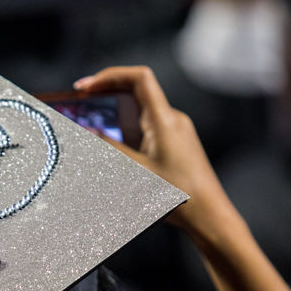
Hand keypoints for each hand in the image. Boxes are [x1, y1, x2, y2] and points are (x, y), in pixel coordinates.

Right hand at [73, 66, 237, 243]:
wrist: (209, 214)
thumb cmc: (180, 195)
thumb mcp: (137, 172)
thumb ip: (110, 149)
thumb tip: (88, 132)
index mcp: (164, 120)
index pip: (139, 78)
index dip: (110, 75)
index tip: (86, 87)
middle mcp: (172, 119)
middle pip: (137, 90)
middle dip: (107, 92)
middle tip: (81, 102)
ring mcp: (176, 131)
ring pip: (140, 110)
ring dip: (115, 113)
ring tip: (91, 125)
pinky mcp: (175, 143)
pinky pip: (147, 126)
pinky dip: (127, 128)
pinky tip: (113, 145)